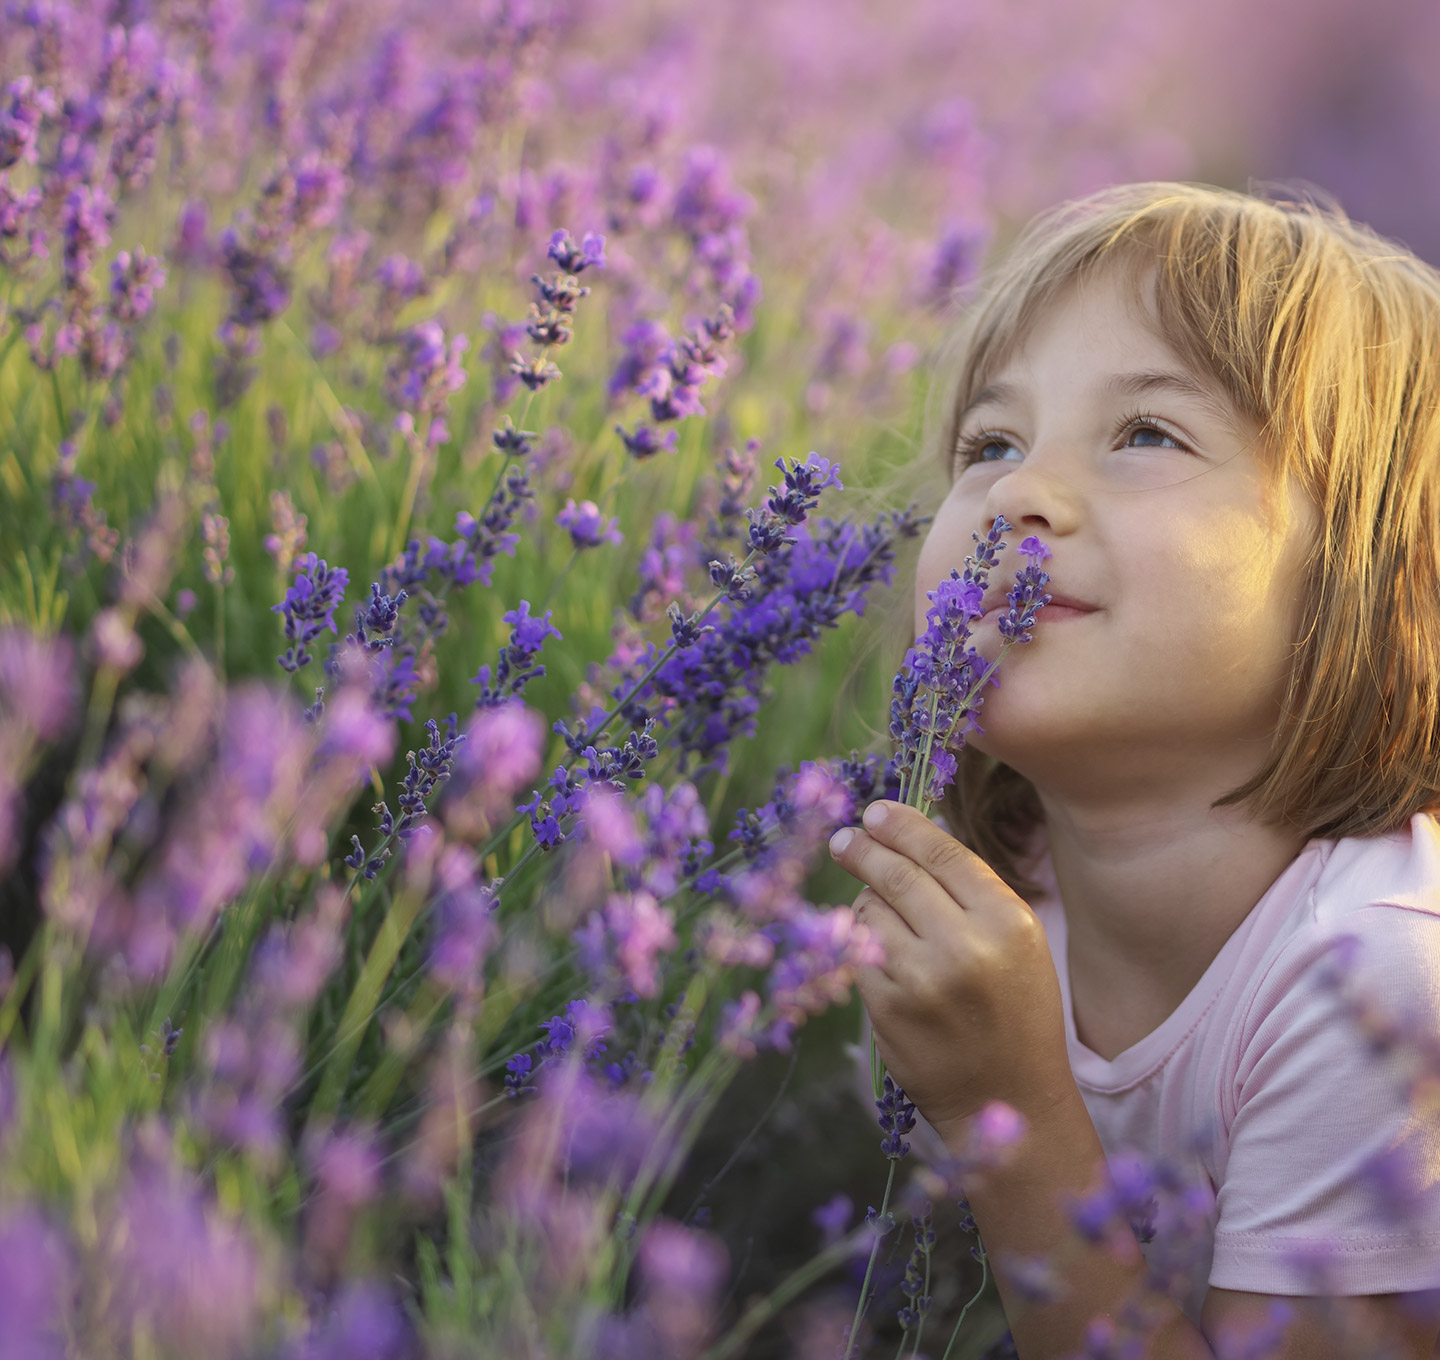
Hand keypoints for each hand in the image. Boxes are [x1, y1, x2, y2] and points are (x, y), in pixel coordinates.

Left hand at [829, 799, 1074, 1139]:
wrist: (1011, 1094)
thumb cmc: (1015, 1011)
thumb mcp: (1018, 942)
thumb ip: (971, 892)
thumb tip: (907, 837)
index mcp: (1008, 921)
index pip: (943, 853)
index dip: (903, 826)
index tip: (875, 812)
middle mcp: (966, 947)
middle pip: (898, 875)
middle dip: (864, 849)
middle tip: (844, 839)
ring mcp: (922, 980)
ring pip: (870, 909)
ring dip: (866, 902)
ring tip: (879, 912)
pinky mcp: (889, 1008)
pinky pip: (857, 951)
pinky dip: (858, 941)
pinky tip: (873, 946)